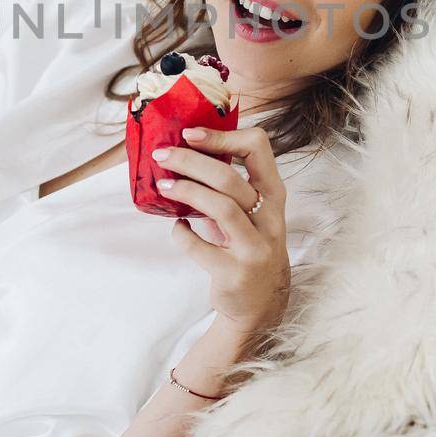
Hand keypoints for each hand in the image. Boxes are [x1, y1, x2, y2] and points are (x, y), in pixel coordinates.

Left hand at [157, 124, 290, 330]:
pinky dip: (181, 234)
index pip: (258, 147)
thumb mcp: (251, 211)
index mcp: (273, 194)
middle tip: (162, 155)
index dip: (222, 136)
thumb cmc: (248, 245)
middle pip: (229, 178)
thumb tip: (184, 150)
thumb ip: (230, 185)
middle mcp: (270, 218)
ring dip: (186, 191)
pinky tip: (177, 227)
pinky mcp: (235, 272)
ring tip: (163, 186)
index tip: (190, 133)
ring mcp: (255, 247)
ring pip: (221, 207)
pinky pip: (200, 247)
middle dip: (190, 161)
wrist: (260, 303)